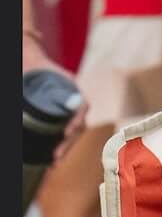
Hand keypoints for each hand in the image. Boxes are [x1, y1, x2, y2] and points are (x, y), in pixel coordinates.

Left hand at [22, 29, 88, 162]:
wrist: (26, 57)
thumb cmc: (27, 61)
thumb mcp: (29, 65)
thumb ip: (30, 63)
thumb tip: (40, 54)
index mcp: (68, 85)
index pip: (81, 105)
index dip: (77, 119)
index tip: (67, 131)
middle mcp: (71, 97)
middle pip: (78, 122)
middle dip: (69, 142)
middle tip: (55, 157)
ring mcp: (66, 106)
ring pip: (74, 129)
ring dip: (66, 146)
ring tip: (53, 161)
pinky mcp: (58, 113)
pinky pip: (65, 130)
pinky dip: (61, 143)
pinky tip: (51, 155)